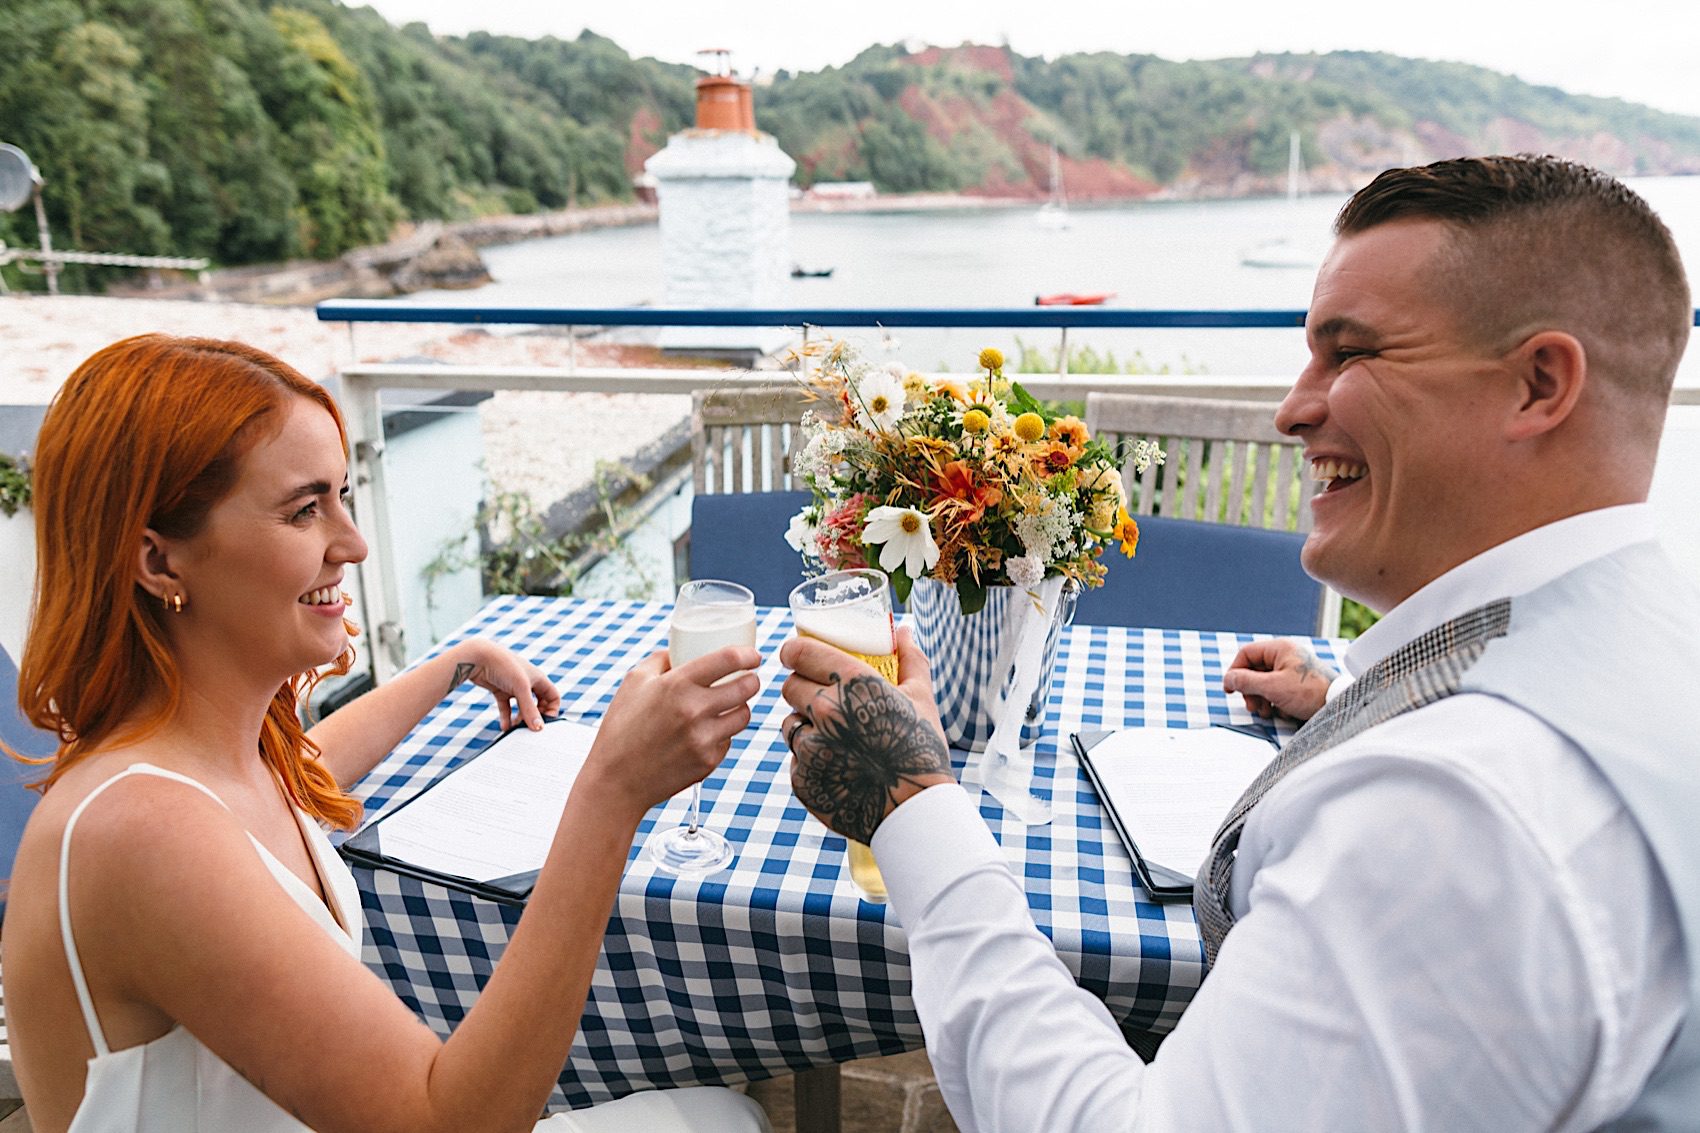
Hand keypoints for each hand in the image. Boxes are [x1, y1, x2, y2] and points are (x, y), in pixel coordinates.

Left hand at [454, 640, 562, 731]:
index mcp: (538, 678)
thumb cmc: (503, 665)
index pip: (553, 697)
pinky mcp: (500, 690)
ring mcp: (513, 687)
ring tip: (516, 728)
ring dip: (520, 719)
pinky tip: (504, 727)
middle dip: (535, 716)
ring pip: (521, 707)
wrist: (477, 657)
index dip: (551, 710)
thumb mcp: (520, 688)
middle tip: (529, 727)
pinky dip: (506, 717)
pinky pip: (506, 707)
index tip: (544, 722)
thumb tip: (538, 728)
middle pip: (538, 704)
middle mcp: (527, 682)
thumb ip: (530, 709)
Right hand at [580, 644, 761, 821]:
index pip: (728, 659)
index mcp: (676, 684)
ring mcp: (704, 738)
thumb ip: (661, 660)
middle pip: (746, 687)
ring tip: (729, 705)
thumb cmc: (621, 729)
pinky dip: (722, 734)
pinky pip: (728, 740)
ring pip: (744, 715)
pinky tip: (706, 733)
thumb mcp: (634, 682)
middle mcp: (694, 710)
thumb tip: (681, 650)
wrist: (616, 780)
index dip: (747, 654)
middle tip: (747, 679)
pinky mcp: (708, 761)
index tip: (753, 656)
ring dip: (741, 707)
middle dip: (751, 680)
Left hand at [779, 629, 952, 843]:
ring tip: (834, 737)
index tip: (798, 657)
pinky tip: (838, 766)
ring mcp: (811, 747)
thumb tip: (904, 630)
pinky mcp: (802, 779)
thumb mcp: (921, 696)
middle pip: (789, 686)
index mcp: (852, 683)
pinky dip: (810, 760)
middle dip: (802, 689)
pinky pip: (796, 758)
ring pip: (789, 723)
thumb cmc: (921, 748)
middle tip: (824, 700)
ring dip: (804, 725)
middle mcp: (826, 711)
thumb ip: (909, 658)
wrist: (915, 810)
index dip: (794, 652)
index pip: (798, 652)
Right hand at [1222, 638, 1337, 720]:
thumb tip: (1228, 679)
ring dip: (1261, 699)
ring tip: (1267, 712)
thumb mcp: (1273, 687)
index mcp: (1280, 648)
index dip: (1235, 671)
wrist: (1338, 705)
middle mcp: (1285, 655)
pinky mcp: (1297, 683)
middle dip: (1250, 691)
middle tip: (1252, 706)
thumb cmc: (1311, 692)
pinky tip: (1281, 711)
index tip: (1230, 689)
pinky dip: (1275, 702)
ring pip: (1264, 682)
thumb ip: (1247, 682)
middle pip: (1254, 670)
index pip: (1246, 654)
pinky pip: (1276, 690)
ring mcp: (1291, 669)